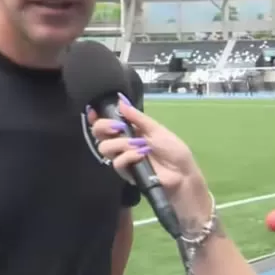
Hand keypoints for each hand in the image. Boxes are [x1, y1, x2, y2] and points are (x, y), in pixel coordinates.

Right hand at [90, 100, 210, 220]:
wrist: (181, 172)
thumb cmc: (172, 150)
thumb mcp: (157, 129)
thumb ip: (138, 117)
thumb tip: (121, 102)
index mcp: (130, 130)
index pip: (107, 122)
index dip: (97, 117)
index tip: (94, 112)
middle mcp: (122, 143)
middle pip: (98, 134)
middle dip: (103, 127)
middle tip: (116, 127)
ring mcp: (123, 158)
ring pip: (104, 148)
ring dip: (120, 143)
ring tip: (136, 144)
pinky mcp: (126, 172)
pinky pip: (116, 162)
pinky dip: (128, 156)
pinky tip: (140, 156)